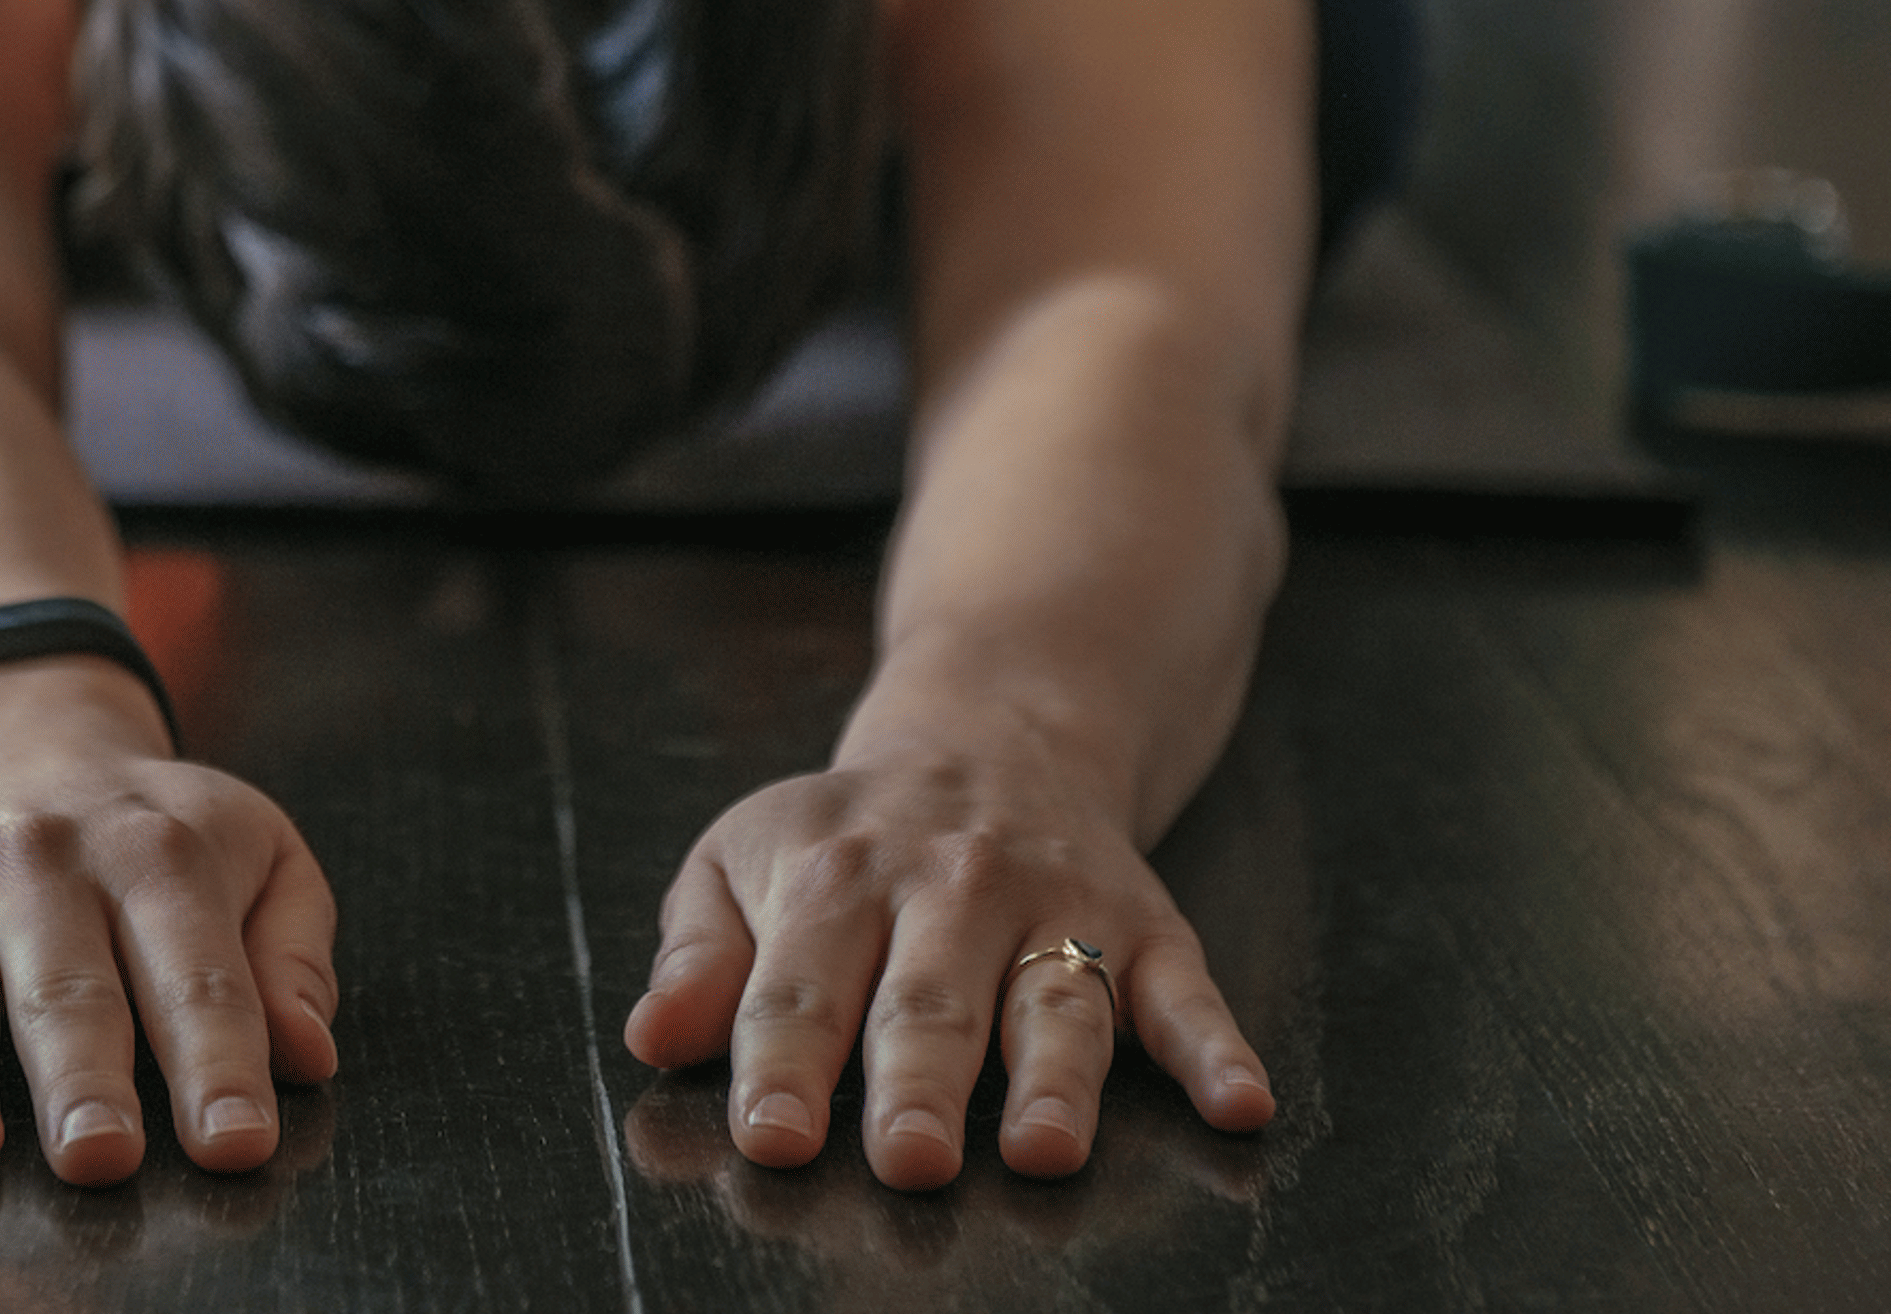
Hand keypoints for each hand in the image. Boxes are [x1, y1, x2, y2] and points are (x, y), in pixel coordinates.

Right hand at [0, 657, 339, 1182]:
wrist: (9, 728)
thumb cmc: (150, 831)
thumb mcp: (253, 849)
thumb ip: (289, 949)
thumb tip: (309, 1054)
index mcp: (158, 852)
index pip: (197, 970)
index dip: (219, 1061)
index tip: (236, 1143)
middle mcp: (42, 865)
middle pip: (68, 986)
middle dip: (85, 1074)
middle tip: (103, 1155)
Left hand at [620, 746, 1271, 1188]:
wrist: (993, 728)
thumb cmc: (846, 833)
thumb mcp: (744, 859)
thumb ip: (699, 955)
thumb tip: (652, 1039)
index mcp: (835, 880)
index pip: (801, 985)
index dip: (782, 1063)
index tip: (771, 1137)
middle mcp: (950, 889)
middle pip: (930, 1001)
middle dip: (918, 1083)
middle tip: (908, 1161)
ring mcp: (1057, 906)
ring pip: (1056, 1001)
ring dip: (1053, 1080)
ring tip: (1040, 1151)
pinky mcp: (1146, 925)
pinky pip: (1188, 991)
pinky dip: (1217, 1049)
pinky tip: (1238, 1104)